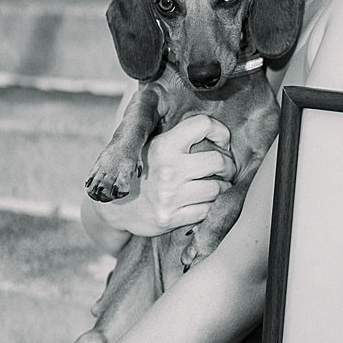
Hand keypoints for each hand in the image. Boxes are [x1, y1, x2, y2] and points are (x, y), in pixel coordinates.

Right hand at [94, 114, 235, 237]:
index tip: (222, 143)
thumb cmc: (144, 172)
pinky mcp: (170, 218)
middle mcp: (167, 169)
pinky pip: (208, 211)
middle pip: (218, 161)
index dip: (221, 132)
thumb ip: (181, 138)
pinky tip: (204, 202)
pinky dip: (211, 207)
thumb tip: (221, 133)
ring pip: (218, 189)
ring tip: (216, 186)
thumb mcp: (154, 147)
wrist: (114, 207)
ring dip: (222, 188)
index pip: (203, 124)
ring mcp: (168, 196)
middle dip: (228, 166)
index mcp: (163, 145)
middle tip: (225, 169)